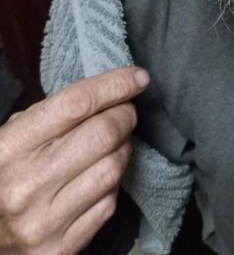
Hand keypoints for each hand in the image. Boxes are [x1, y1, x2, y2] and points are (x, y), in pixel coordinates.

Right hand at [0, 66, 148, 253]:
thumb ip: (54, 114)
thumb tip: (111, 90)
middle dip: (124, 114)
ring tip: (112, 145)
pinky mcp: (61, 248)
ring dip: (122, 149)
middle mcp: (26, 184)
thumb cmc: (5, 176)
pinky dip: (112, 185)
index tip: (138, 77)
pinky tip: (99, 178)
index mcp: (10, 147)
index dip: (115, 85)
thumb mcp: (14, 138)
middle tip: (125, 111)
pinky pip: (109, 203)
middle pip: (103, 133)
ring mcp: (44, 221)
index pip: (77, 103)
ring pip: (113, 167)